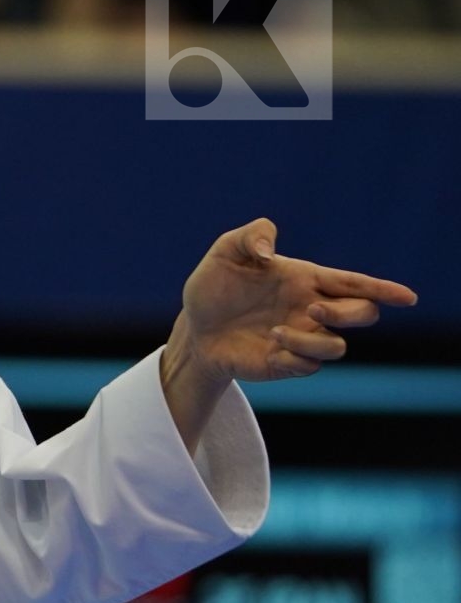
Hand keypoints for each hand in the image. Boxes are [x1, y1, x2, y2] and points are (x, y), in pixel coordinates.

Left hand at [174, 217, 417, 383]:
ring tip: (274, 332)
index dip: (384, 290)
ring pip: (338, 346)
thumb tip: (268, 253)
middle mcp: (311, 309)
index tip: (408, 297)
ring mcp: (302, 338)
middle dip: (347, 312)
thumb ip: (251, 236)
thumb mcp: (226, 251)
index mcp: (307, 279)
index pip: (356, 284)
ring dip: (311, 340)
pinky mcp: (286, 363)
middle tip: (312, 308)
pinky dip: (297, 358)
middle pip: (362, 314)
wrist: (193, 327)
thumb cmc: (214, 287)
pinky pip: (311, 366)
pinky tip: (271, 349)